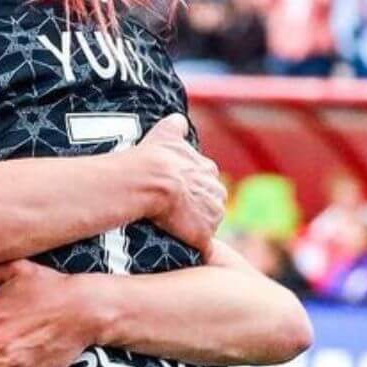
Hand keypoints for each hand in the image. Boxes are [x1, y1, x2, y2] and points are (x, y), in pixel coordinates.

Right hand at [131, 115, 224, 253]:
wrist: (150, 181)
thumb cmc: (153, 158)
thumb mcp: (165, 134)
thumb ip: (175, 127)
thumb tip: (178, 119)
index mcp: (208, 170)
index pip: (206, 180)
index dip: (191, 186)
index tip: (175, 189)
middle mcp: (216, 192)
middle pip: (210, 203)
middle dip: (196, 207)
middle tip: (171, 210)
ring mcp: (212, 216)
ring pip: (206, 224)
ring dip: (193, 227)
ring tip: (170, 228)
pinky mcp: (203, 236)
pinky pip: (201, 246)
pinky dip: (193, 247)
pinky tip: (179, 246)